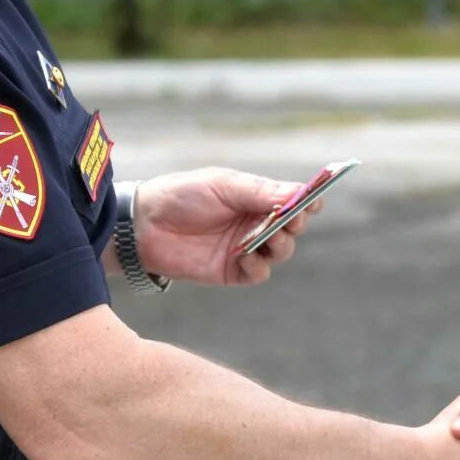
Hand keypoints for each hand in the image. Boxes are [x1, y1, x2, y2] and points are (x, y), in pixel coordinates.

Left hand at [131, 168, 317, 285]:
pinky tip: (245, 256)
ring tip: (265, 237)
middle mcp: (254, 223)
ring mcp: (245, 248)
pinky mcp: (231, 271)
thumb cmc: (182, 195)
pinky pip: (258, 274)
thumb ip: (259, 192)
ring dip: (280, 245)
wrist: (144, 223)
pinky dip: (258, 266)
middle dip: (295, 223)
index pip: (291, 200)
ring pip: (281, 252)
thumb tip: (298, 193)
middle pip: (292, 228)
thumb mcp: (223, 185)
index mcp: (254, 198)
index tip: (315, 201)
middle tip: (289, 219)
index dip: (307, 201)